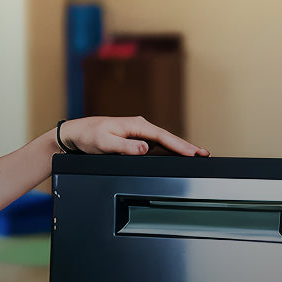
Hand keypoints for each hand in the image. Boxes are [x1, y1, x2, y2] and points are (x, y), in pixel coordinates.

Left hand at [58, 116, 208, 157]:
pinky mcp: (136, 138)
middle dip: (186, 146)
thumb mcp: (106, 143)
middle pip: (168, 138)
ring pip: (164, 141)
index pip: (163, 136)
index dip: (179, 146)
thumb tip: (145, 148)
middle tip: (205, 154)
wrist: (77, 133)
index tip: (193, 153)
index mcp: (136, 125)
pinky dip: (169, 148)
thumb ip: (126, 147)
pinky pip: (157, 143)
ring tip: (197, 155)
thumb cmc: (89, 136)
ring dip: (180, 147)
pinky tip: (177, 154)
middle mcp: (140, 126)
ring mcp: (139, 132)